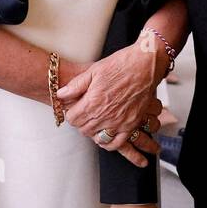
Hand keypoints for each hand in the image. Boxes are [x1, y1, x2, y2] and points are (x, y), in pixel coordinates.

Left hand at [57, 39, 166, 166]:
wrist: (145, 65)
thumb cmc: (121, 65)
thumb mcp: (93, 71)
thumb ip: (76, 85)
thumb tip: (61, 94)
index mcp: (93, 102)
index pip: (73, 119)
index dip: (71, 113)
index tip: (74, 109)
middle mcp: (105, 116)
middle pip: (84, 130)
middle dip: (81, 123)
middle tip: (84, 115)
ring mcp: (119, 122)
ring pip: (99, 138)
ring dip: (94, 132)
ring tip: (95, 123)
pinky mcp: (131, 124)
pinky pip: (117, 142)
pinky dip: (110, 142)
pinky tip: (107, 134)